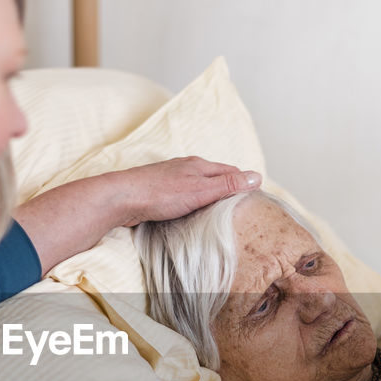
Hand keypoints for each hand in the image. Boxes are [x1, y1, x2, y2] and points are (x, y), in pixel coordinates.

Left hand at [112, 157, 261, 226]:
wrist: (123, 198)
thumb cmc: (161, 194)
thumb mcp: (201, 190)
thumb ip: (228, 185)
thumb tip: (257, 177)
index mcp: (200, 165)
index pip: (231, 171)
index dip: (243, 183)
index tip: (254, 199)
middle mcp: (186, 168)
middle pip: (215, 178)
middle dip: (227, 190)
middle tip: (238, 208)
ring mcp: (172, 179)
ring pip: (198, 187)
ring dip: (209, 197)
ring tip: (217, 213)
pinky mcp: (159, 192)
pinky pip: (182, 196)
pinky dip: (192, 204)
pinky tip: (191, 214)